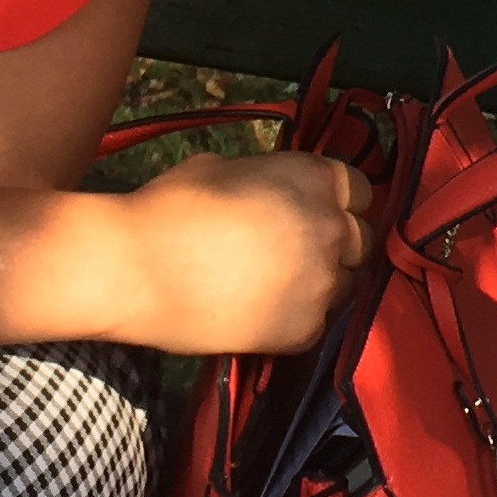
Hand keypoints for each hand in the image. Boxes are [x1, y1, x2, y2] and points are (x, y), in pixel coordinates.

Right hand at [119, 151, 372, 352]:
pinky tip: (258, 312)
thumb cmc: (170, 206)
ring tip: (274, 286)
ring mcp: (321, 283)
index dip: (341, 202)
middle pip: (361, 240)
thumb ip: (271, 179)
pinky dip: (296, 319)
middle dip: (337, 245)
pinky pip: (317, 323)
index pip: (361, 190)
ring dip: (321, 284)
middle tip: (297, 253)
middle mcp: (329, 229)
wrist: (135, 268)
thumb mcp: (227, 167)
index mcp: (313, 179)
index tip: (323, 213)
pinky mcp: (304, 329)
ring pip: (345, 286)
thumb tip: (278, 191)